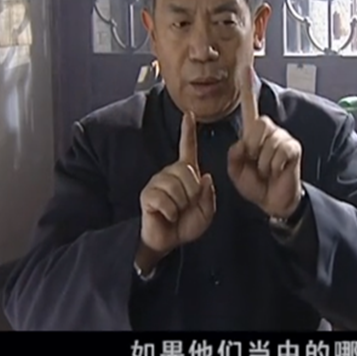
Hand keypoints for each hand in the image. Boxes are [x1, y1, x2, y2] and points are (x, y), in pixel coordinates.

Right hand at [137, 111, 215, 269]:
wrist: (168, 241)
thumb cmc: (185, 224)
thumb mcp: (206, 212)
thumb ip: (209, 195)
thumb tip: (205, 176)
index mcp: (186, 173)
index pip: (187, 148)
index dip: (188, 131)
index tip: (189, 114)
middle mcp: (170, 173)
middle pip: (188, 172)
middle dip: (192, 194)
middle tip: (186, 207)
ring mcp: (157, 182)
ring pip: (177, 187)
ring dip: (181, 205)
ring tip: (175, 212)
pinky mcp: (147, 194)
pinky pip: (164, 199)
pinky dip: (170, 212)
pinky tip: (166, 216)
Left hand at [228, 66, 302, 219]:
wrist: (273, 201)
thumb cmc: (257, 185)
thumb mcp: (237, 171)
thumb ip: (235, 155)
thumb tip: (243, 143)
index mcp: (254, 134)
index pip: (250, 107)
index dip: (248, 89)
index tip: (246, 69)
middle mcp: (270, 132)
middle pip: (258, 124)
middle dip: (252, 146)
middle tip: (256, 163)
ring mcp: (284, 139)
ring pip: (267, 142)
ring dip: (263, 162)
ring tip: (267, 170)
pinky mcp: (293, 149)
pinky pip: (279, 152)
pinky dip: (274, 166)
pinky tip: (277, 170)